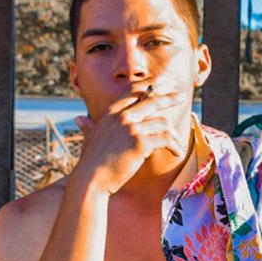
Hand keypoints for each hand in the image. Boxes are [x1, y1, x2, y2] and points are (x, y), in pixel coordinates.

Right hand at [72, 87, 186, 193]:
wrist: (91, 179)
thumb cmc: (91, 162)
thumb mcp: (90, 138)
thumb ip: (89, 126)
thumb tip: (79, 119)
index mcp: (110, 112)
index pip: (133, 90)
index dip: (149, 84)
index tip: (162, 81)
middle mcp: (121, 116)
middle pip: (152, 100)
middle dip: (169, 97)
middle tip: (181, 96)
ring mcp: (131, 128)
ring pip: (162, 122)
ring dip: (174, 134)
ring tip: (179, 144)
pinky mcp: (141, 143)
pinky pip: (165, 139)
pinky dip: (174, 146)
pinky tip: (178, 153)